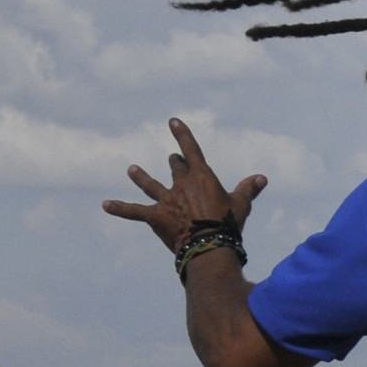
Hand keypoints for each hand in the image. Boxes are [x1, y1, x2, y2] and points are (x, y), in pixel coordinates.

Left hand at [102, 118, 266, 252]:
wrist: (209, 245)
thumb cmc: (228, 224)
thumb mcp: (241, 205)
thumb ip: (248, 189)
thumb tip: (261, 177)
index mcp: (202, 177)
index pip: (191, 149)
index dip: (181, 134)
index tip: (172, 121)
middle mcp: (181, 184)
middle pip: (175, 168)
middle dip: (175, 165)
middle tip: (173, 162)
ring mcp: (166, 200)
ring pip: (150, 185)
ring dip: (141, 177)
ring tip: (132, 170)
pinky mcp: (155, 216)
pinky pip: (134, 211)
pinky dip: (120, 208)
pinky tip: (105, 205)